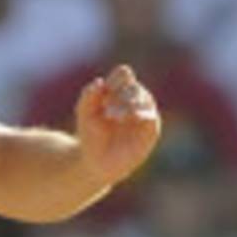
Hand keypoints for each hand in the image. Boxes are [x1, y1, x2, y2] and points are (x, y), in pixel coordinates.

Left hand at [75, 65, 161, 187]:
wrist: (97, 162)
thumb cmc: (91, 135)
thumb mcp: (85, 113)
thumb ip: (88, 96)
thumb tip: (99, 82)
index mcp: (119, 91)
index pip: (124, 74)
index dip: (115, 79)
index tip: (103, 91)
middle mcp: (134, 100)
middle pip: (133, 86)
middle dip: (120, 95)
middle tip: (107, 110)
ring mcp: (144, 114)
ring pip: (144, 98)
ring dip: (129, 103)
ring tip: (114, 115)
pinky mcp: (150, 130)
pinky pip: (151, 116)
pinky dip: (141, 113)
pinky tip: (132, 116)